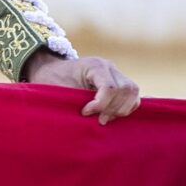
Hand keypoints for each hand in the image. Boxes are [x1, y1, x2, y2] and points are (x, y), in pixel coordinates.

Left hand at [25, 51, 141, 122]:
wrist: (52, 70)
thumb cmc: (53, 80)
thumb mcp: (58, 89)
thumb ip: (75, 101)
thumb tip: (87, 118)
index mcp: (94, 65)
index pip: (110, 87)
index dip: (100, 105)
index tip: (85, 113)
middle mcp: (109, 67)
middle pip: (126, 89)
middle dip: (113, 109)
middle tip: (98, 120)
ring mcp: (116, 73)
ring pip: (133, 92)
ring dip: (121, 109)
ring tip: (103, 118)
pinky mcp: (119, 82)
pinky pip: (133, 95)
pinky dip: (126, 107)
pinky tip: (110, 114)